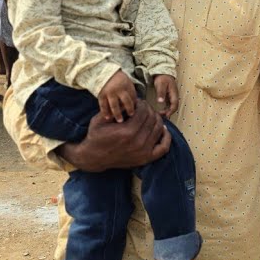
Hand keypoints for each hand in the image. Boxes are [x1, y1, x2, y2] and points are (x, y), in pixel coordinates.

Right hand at [54, 100, 170, 171]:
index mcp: (127, 131)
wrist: (93, 158)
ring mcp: (143, 152)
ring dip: (156, 119)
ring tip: (150, 116)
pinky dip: (166, 137)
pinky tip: (163, 129)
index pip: (144, 111)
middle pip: (152, 119)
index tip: (138, 102)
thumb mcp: (101, 119)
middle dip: (149, 110)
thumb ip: (116, 109)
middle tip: (144, 108)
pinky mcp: (146, 159)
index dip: (142, 103)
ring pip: (159, 129)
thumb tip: (132, 100)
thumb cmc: (96, 136)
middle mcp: (137, 142)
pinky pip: (164, 147)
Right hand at [97, 70, 136, 121]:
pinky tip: (107, 117)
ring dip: (117, 114)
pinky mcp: (101, 95)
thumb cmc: (119, 80)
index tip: (137, 111)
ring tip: (120, 121)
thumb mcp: (127, 83)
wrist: (104, 72)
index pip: (133, 97)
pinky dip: (105, 112)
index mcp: (127, 86)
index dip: (135, 104)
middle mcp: (119, 89)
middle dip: (129, 109)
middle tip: (131, 116)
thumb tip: (136, 105)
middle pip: (126, 101)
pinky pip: (103, 105)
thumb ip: (131, 93)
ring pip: (114, 105)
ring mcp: (109, 92)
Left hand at [154, 74, 179, 116]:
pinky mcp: (169, 97)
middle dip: (168, 113)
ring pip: (171, 106)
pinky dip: (166, 109)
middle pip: (174, 107)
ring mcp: (172, 97)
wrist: (163, 73)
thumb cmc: (162, 78)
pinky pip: (169, 105)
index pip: (175, 105)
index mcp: (174, 94)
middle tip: (160, 116)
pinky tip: (160, 110)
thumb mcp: (161, 85)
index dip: (171, 111)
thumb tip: (160, 102)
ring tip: (160, 115)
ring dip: (167, 111)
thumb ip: (161, 93)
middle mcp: (174, 96)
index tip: (165, 115)